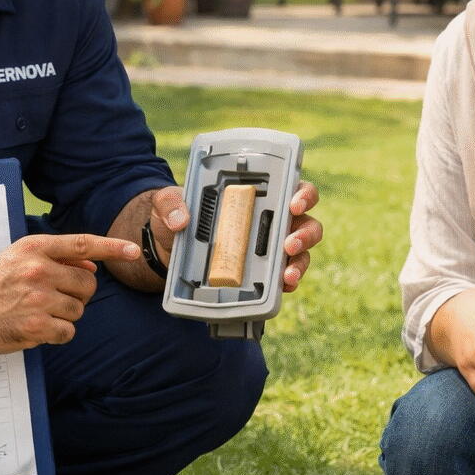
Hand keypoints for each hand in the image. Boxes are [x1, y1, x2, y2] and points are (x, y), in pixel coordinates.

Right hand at [0, 232, 140, 349]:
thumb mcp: (21, 257)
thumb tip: (93, 264)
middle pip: (87, 283)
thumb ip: (58, 257)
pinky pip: (68, 331)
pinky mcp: (36, 326)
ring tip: (40, 311)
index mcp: (35, 248)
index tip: (133, 250)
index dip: (112, 247)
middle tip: (55, 296)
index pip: (83, 243)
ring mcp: (38, 299)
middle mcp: (38, 270)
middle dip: (79, 293)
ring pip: (79, 309)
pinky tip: (38, 327)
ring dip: (66, 314)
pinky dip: (58, 333)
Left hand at [142, 182, 321, 291]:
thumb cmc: (177, 215)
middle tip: (289, 243)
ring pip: (302, 252)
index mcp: (260, 194)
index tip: (293, 203)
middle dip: (305, 233)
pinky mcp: (264, 272)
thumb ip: (170, 203)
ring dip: (300, 262)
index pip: (295, 187)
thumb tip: (180, 220)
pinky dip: (287, 282)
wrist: (166, 247)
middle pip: (307, 222)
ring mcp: (272, 247)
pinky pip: (286, 277)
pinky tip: (281, 287)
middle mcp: (274, 219)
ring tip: (287, 273)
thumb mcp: (168, 202)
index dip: (303, 193)